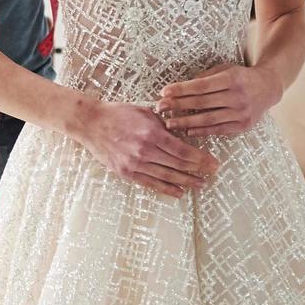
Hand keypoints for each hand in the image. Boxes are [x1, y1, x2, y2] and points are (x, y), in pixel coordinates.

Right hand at [74, 100, 219, 197]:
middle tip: (213, 173)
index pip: (183, 150)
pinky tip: (179, 192)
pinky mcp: (126, 172)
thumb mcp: (144, 112)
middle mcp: (144, 151)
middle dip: (199, 170)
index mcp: (151, 133)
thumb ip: (164, 124)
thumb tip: (182, 133)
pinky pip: (150, 183)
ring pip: (166, 176)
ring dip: (186, 182)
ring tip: (200, 185)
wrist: (91, 123)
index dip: (201, 158)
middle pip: (178, 164)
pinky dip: (166, 189)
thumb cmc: (118, 114)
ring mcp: (134, 163)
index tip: (213, 162)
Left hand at [154, 63, 281, 137]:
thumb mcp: (225, 70)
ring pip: (208, 119)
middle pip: (202, 103)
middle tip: (160, 108)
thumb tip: (178, 88)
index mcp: (232, 79)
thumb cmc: (240, 76)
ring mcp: (241, 112)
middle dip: (178, 106)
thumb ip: (204, 78)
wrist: (268, 87)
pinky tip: (187, 131)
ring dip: (186, 122)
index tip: (164, 92)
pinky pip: (218, 130)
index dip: (181, 90)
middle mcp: (238, 96)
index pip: (201, 86)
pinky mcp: (243, 125)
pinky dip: (201, 131)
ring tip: (169, 123)